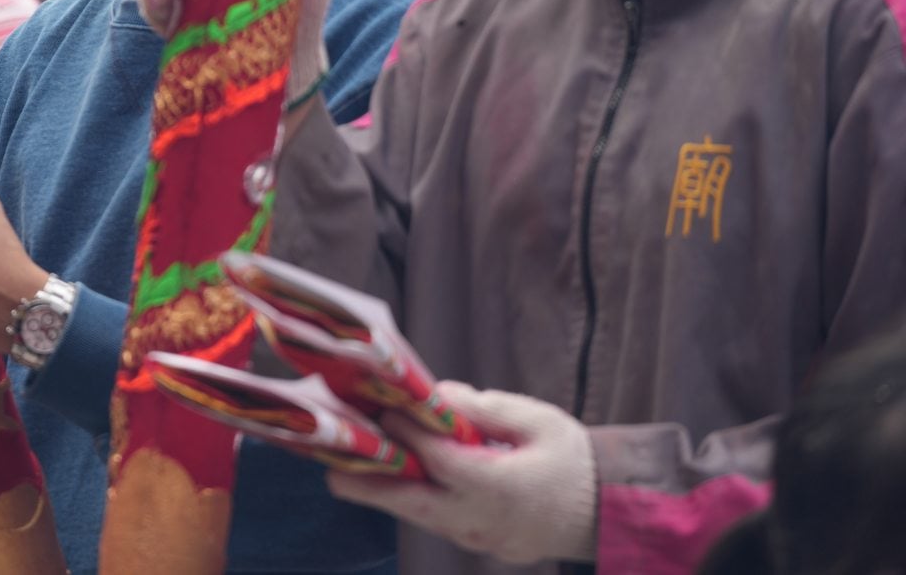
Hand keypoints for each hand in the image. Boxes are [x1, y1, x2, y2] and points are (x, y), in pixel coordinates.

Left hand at [326, 381, 597, 564]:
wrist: (608, 511)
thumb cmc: (574, 460)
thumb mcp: (539, 421)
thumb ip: (487, 409)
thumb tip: (439, 396)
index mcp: (500, 486)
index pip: (439, 458)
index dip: (407, 433)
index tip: (383, 408)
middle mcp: (483, 519)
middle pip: (414, 503)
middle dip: (370, 485)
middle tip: (331, 470)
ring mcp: (480, 539)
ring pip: (421, 518)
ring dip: (387, 495)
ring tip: (349, 473)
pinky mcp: (481, 544)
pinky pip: (439, 523)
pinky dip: (415, 502)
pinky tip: (396, 481)